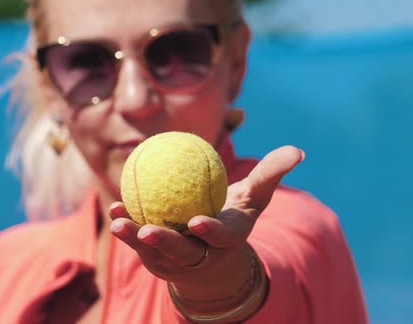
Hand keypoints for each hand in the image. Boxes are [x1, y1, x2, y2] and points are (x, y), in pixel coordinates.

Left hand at [109, 145, 304, 296]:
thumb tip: (297, 150)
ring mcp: (178, 262)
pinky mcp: (159, 262)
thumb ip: (271, 174)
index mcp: (227, 240)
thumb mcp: (254, 195)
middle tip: (146, 230)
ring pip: (156, 254)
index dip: (210, 233)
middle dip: (165, 245)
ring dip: (134, 240)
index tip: (197, 222)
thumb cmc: (234, 215)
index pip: (220, 238)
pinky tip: (115, 210)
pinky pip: (140, 247)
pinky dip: (127, 231)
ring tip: (117, 220)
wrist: (213, 250)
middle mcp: (202, 255)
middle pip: (183, 253)